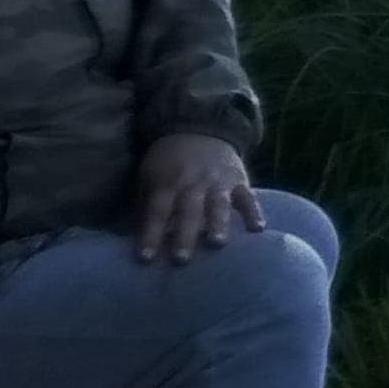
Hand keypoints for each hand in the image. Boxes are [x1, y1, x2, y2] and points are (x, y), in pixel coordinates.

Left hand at [134, 132, 266, 263]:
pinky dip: (253, 212)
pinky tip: (257, 229)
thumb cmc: (169, 162)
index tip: (146, 258)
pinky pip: (248, 197)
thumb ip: (145, 204)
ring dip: (217, 224)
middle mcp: (192, 182)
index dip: (151, 233)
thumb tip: (131, 235)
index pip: (157, 210)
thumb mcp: (149, 176)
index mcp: (167, 182)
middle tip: (181, 260)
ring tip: (217, 244)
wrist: (199, 128)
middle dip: (184, 235)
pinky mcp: (239, 180)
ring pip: (217, 204)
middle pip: (188, 211)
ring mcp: (218, 181)